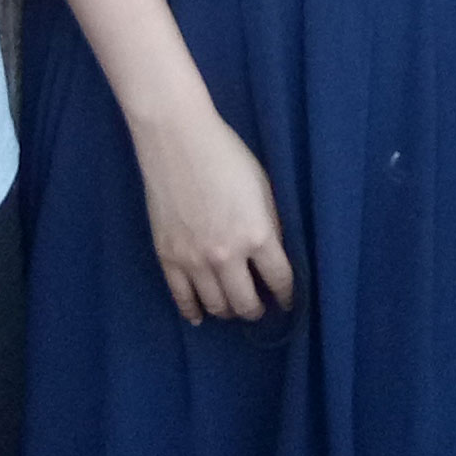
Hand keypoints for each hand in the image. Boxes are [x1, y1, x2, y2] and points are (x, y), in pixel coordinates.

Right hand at [133, 99, 295, 322]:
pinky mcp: (168, 256)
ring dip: (228, 311)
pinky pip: (181, 297)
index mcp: (257, 235)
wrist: (177, 139)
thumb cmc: (226, 155)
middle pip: (246, 302)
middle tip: (259, 308)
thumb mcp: (263, 188)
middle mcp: (227, 255)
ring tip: (233, 307)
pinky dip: (192, 311)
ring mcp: (194, 259)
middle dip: (257, 309)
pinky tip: (199, 316)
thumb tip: (273, 257)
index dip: (288, 296)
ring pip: (216, 305)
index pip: (280, 281)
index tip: (288, 301)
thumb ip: (270, 226)